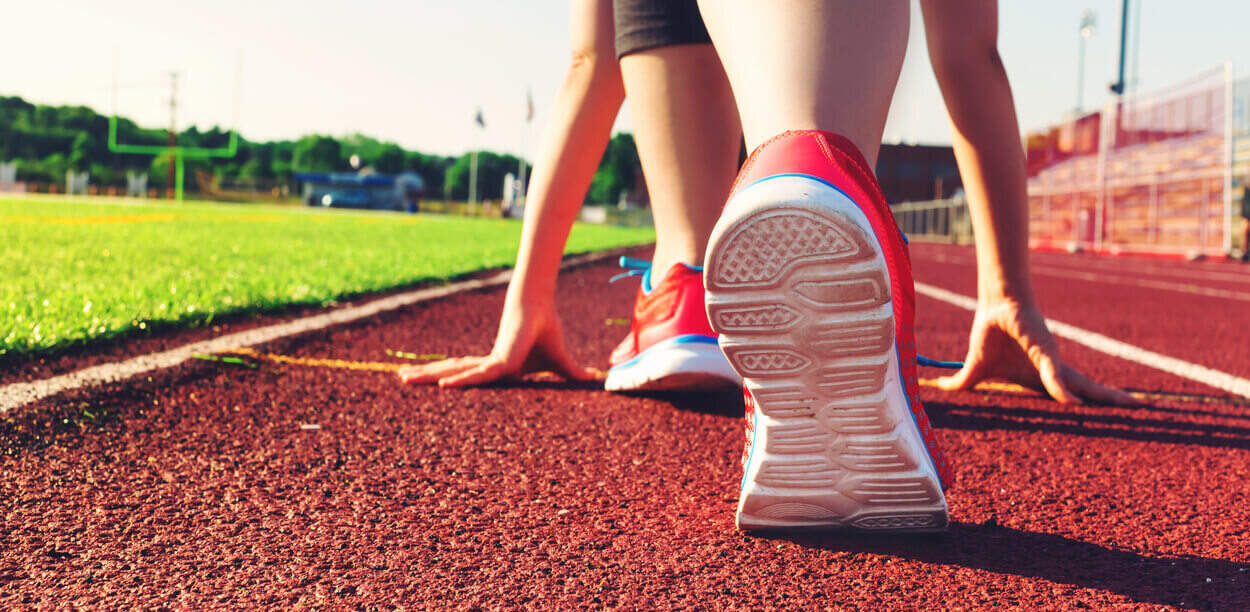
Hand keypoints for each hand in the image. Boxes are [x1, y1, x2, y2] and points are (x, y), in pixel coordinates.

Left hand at [398, 298, 599, 386]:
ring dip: (427, 376)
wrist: (544, 308)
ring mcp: (491, 361)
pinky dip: (462, 380)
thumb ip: (570, 374)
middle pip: (451, 372)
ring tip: (401, 378)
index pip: (469, 376)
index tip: (432, 386)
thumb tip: (593, 379)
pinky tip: (441, 386)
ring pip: (455, 373)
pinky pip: (479, 375)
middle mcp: (487, 363)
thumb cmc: (547, 330)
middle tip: (400, 378)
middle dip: (425, 376)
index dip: (451, 380)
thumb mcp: (559, 362)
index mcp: (497, 366)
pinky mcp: (502, 360)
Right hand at [935, 297, 1137, 404]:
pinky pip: (1054, 377)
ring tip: (1136, 405)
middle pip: (1089, 390)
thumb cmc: (990, 333)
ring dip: (1107, 398)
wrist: (994, 305)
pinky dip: (1062, 391)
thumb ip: (963, 381)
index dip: (1091, 405)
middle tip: (1144, 408)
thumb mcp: (976, 369)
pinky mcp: (1045, 353)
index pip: (1072, 395)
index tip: (1112, 415)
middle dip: (1114, 400)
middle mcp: (1053, 371)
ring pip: (1084, 386)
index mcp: (1041, 377)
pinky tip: (1073, 404)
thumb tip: (939, 386)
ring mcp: (1052, 363)